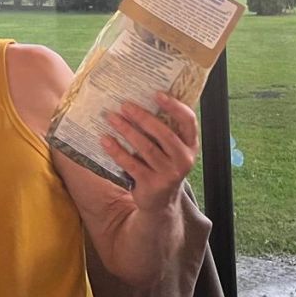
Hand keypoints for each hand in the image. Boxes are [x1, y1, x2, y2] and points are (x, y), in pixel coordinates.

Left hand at [101, 92, 198, 213]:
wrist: (159, 202)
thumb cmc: (161, 164)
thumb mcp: (169, 149)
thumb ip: (162, 129)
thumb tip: (138, 99)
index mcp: (190, 145)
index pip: (188, 121)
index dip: (175, 106)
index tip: (157, 94)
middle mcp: (183, 159)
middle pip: (164, 134)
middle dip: (143, 118)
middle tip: (124, 105)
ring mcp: (169, 174)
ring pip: (146, 148)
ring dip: (127, 130)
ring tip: (111, 118)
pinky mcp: (152, 185)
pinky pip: (131, 164)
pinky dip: (117, 151)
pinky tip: (105, 140)